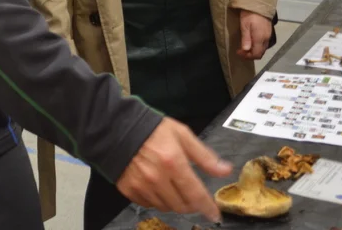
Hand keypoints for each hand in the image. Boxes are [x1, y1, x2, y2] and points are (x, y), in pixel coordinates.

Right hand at [116, 118, 231, 221]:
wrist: (117, 127)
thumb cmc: (152, 129)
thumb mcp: (182, 134)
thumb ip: (204, 155)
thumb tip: (224, 170)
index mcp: (174, 162)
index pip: (196, 194)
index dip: (208, 207)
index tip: (214, 214)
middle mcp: (157, 178)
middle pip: (182, 205)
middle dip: (191, 204)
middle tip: (192, 195)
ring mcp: (142, 186)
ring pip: (165, 207)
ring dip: (174, 202)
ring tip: (173, 187)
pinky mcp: (129, 190)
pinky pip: (148, 205)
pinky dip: (156, 200)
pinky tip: (157, 187)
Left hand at [238, 10, 271, 59]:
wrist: (259, 3)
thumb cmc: (249, 14)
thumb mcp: (244, 26)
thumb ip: (246, 39)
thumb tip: (246, 50)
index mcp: (260, 38)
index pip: (256, 54)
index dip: (247, 56)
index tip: (239, 53)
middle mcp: (266, 39)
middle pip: (260, 53)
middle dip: (250, 55)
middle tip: (241, 51)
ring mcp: (269, 35)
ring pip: (263, 49)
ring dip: (254, 50)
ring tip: (246, 47)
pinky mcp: (269, 32)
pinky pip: (265, 43)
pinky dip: (258, 46)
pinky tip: (252, 41)